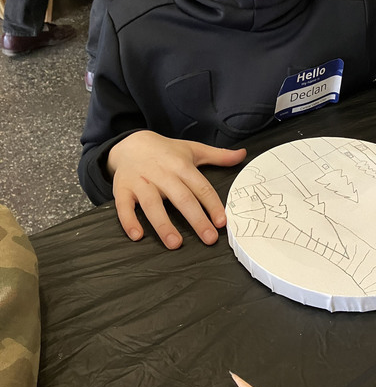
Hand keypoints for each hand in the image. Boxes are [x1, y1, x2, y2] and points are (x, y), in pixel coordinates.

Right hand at [108, 131, 246, 248]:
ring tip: (176, 243)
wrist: (130, 143)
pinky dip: (129, 221)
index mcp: (181, 166)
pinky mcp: (122, 189)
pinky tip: (138, 236)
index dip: (212, 204)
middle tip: (209, 239)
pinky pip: (124, 206)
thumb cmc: (166, 151)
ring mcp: (141, 182)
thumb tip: (243, 155)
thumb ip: (218, 156)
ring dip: (164, 225)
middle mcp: (162, 174)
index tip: (222, 222)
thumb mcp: (192, 150)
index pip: (200, 187)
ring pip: (152, 204)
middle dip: (196, 219)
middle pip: (181, 198)